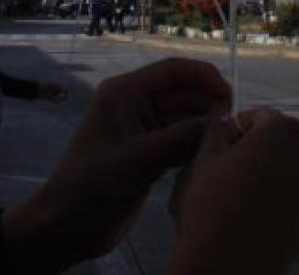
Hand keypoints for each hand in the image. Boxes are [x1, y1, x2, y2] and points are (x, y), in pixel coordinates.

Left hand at [3, 59, 229, 273]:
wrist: (67, 226)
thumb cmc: (95, 182)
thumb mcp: (140, 158)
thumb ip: (181, 137)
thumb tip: (222, 120)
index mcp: (126, 93)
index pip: (172, 71)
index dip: (202, 76)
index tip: (228, 92)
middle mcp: (135, 106)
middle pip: (180, 93)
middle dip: (206, 102)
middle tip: (232, 121)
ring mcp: (141, 131)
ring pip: (182, 118)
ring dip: (202, 125)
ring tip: (225, 137)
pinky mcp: (147, 155)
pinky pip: (178, 141)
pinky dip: (194, 144)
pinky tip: (210, 154)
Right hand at [168, 107, 298, 274]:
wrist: (227, 268)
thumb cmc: (211, 208)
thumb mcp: (204, 158)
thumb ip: (217, 128)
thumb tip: (223, 116)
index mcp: (283, 131)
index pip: (259, 116)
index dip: (237, 128)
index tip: (222, 145)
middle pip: (285, 135)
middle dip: (263, 143)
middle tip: (235, 163)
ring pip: (296, 162)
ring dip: (276, 165)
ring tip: (246, 186)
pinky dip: (285, 189)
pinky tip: (259, 206)